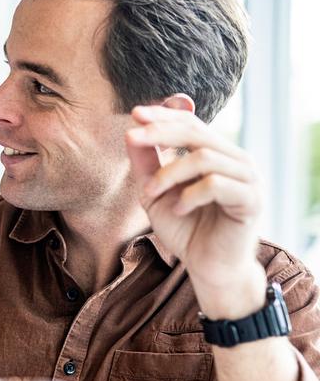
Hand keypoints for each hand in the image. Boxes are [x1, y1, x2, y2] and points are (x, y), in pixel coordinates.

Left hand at [126, 104, 265, 316]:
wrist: (208, 266)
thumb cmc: (185, 229)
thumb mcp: (155, 193)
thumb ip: (146, 164)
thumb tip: (130, 132)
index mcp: (217, 154)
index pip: (190, 124)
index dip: (163, 116)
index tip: (134, 114)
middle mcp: (236, 160)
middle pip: (196, 133)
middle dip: (160, 132)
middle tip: (132, 137)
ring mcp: (248, 178)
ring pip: (204, 157)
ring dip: (169, 173)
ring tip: (152, 192)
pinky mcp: (251, 200)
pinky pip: (216, 184)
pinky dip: (190, 195)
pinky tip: (179, 209)